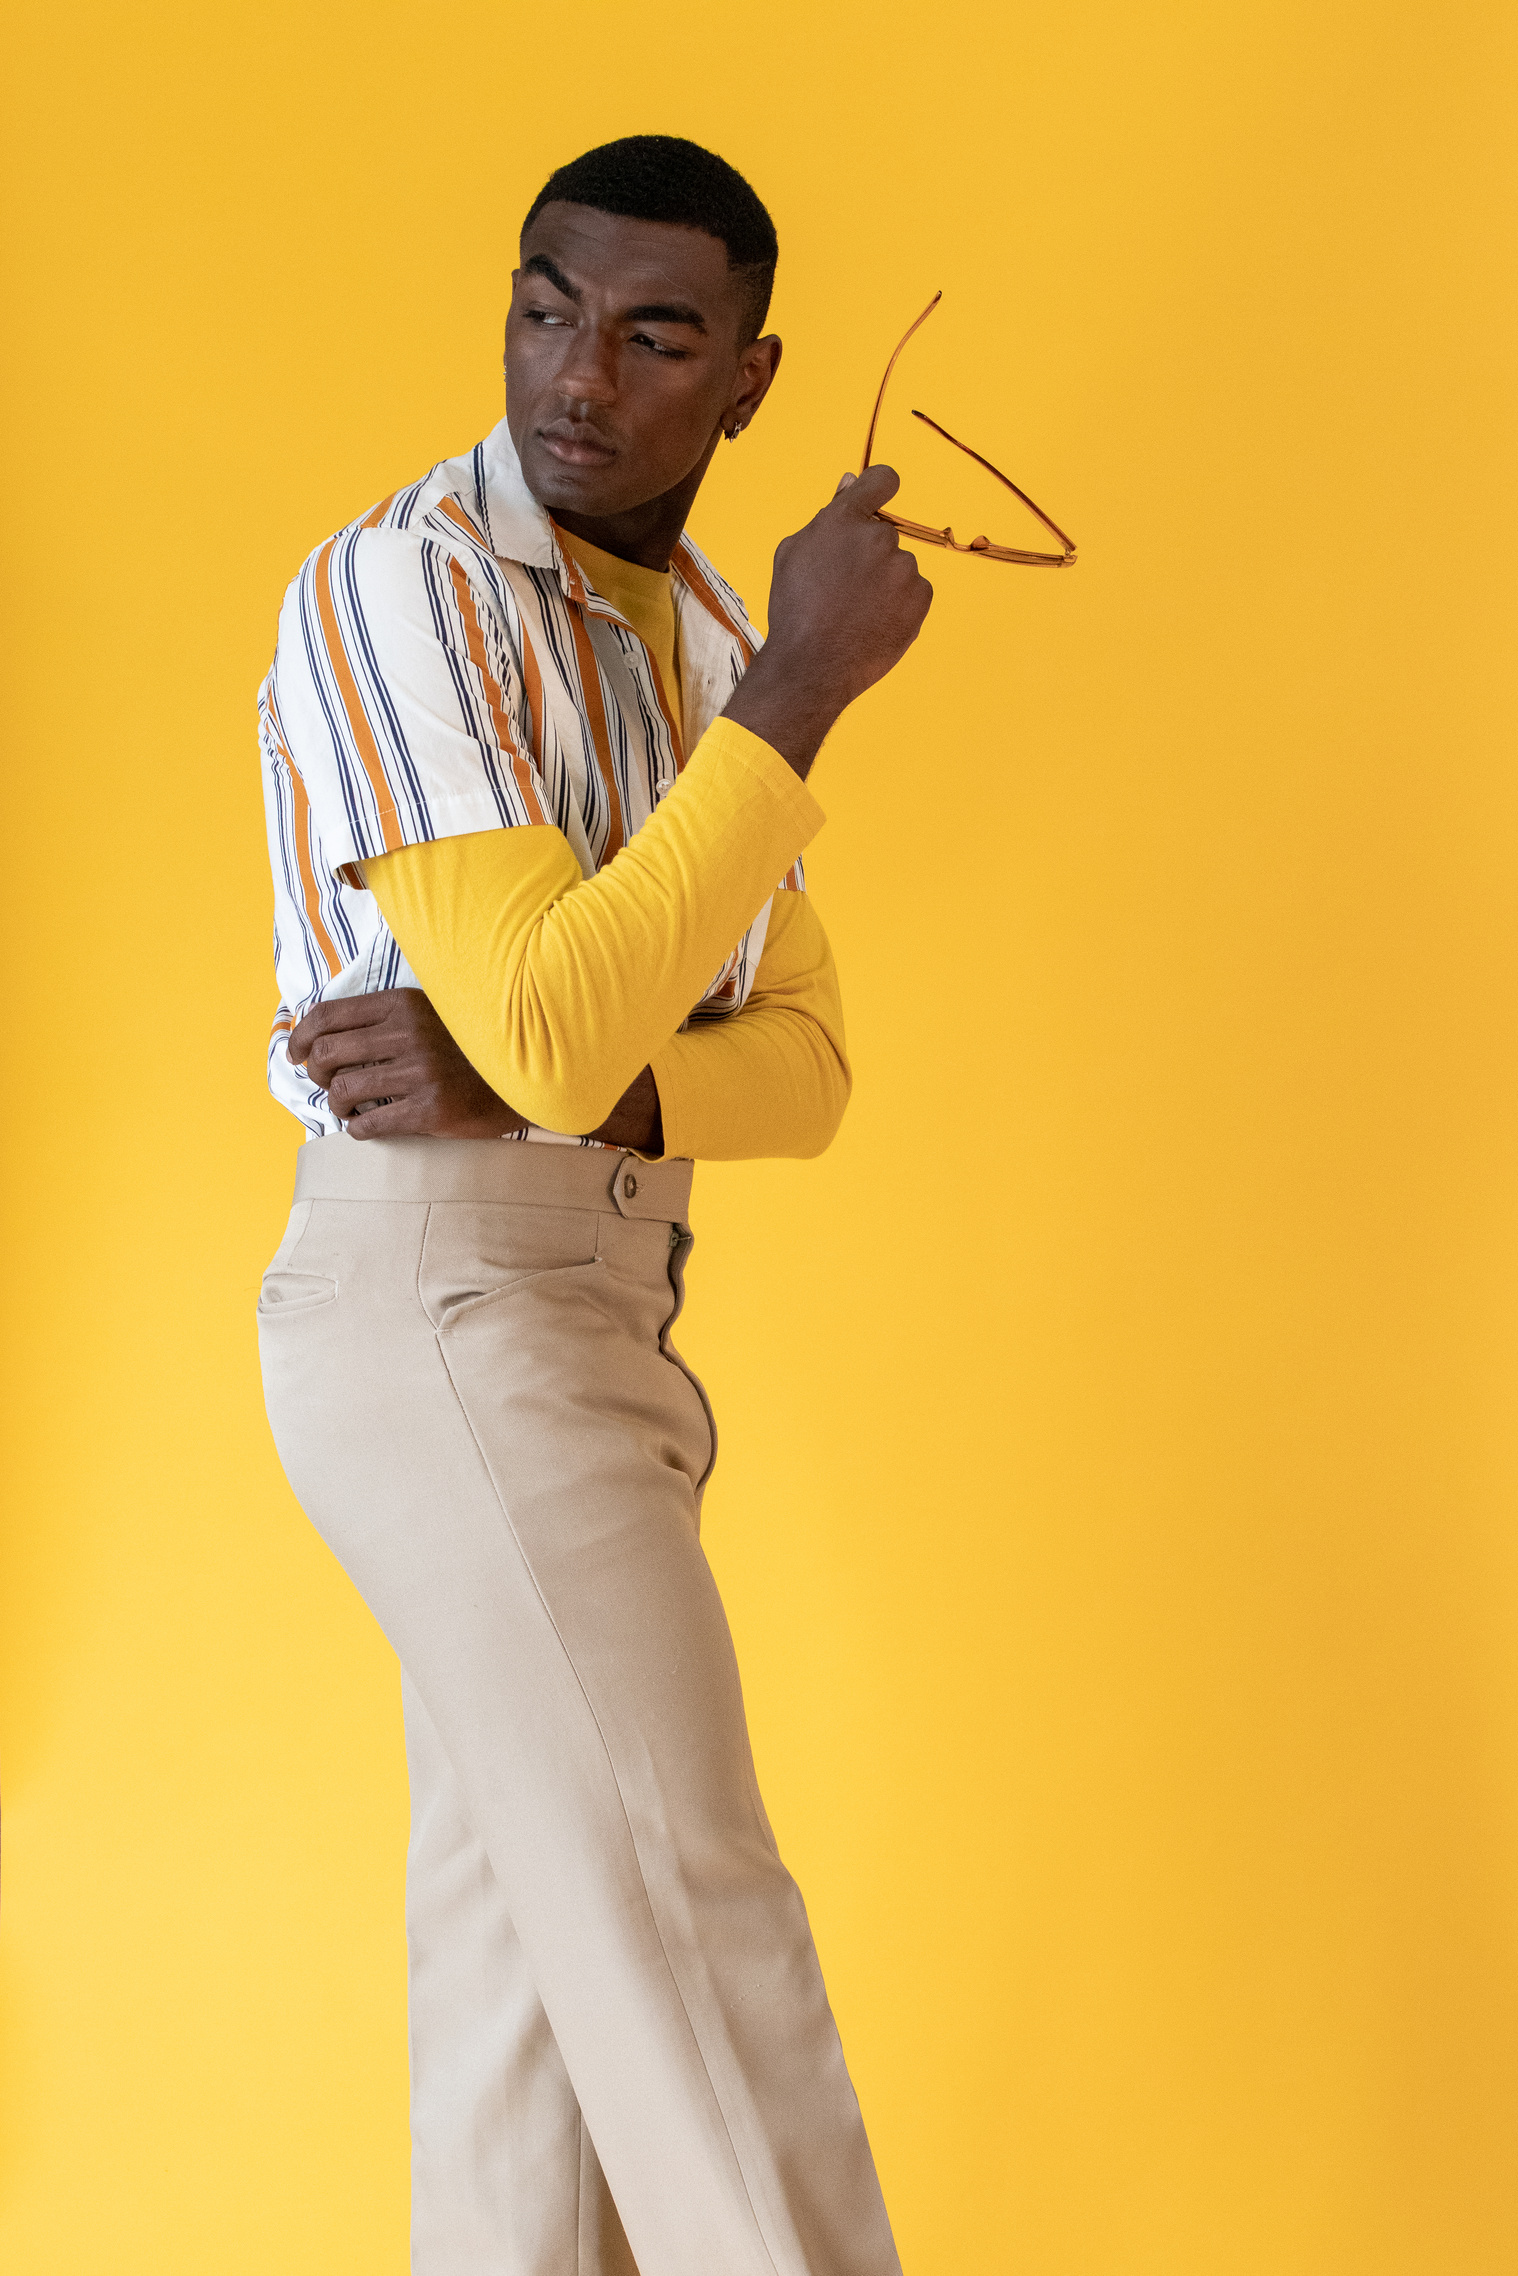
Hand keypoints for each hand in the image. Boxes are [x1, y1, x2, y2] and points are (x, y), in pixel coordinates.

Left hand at [287, 988, 525, 1138]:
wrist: (519, 1079)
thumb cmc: (465, 1049)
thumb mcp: (428, 1014)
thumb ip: (384, 1017)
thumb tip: (320, 1032)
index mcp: (403, 1004)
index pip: (328, 1014)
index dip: (300, 1036)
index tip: (295, 1052)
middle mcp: (409, 1033)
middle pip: (327, 1053)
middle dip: (314, 1073)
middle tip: (323, 1083)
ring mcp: (420, 1072)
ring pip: (343, 1090)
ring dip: (336, 1103)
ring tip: (347, 1107)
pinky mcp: (431, 1109)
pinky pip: (371, 1124)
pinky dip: (358, 1128)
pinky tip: (365, 1125)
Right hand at [723, 465, 932, 775]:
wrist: (813, 667)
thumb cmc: (794, 610)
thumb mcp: (793, 555)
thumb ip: (827, 516)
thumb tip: (850, 482)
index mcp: (844, 520)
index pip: (881, 479)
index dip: (880, 486)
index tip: (878, 495)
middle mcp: (878, 537)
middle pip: (883, 535)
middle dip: (868, 554)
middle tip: (844, 589)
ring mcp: (903, 568)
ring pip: (899, 566)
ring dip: (884, 582)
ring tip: (857, 613)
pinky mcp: (921, 596)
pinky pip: (915, 591)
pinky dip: (900, 604)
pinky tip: (875, 623)